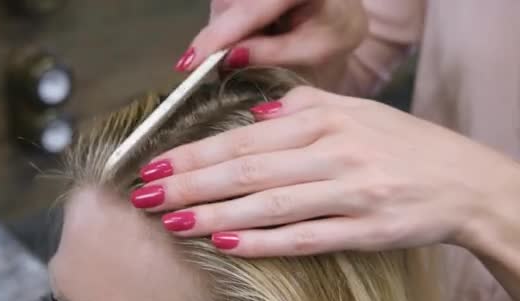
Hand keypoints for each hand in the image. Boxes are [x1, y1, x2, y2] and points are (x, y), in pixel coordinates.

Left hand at [132, 86, 519, 259]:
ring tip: (173, 221)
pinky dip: (262, 242)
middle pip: (248, 169)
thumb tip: (252, 118)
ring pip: (269, 204)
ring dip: (215, 214)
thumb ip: (302, 109)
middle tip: (148, 194)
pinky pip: (304, 238)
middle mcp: (334, 153)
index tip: (160, 164)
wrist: (464, 182)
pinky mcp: (365, 230)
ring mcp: (350, 193)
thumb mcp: (355, 110)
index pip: (245, 137)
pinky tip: (226, 245)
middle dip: (191, 183)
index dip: (198, 153)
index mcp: (327, 119)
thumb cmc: (403, 144)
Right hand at [176, 0, 367, 86]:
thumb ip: (272, 53)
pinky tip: (260, 28)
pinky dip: (234, 24)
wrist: (339, 9)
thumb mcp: (314, 50)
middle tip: (240, 63)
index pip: (249, 10)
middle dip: (225, 39)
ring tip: (266, 39)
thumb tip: (228, 58)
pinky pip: (226, 7)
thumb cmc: (332, 31)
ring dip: (231, 32)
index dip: (218, 37)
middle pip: (228, 8)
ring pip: (222, 7)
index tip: (190, 62)